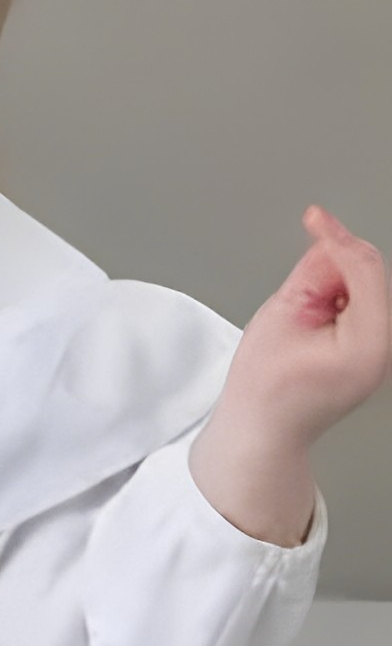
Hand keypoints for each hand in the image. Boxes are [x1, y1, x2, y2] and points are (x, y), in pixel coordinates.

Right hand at [190, 205, 388, 545]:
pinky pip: (363, 303)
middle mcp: (388, 348)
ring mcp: (384, 350)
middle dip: (333, 267)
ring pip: (366, 286)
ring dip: (333, 282)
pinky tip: (313, 316)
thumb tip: (327, 244)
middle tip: (295, 295)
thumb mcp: (280, 317)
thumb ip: (311, 275)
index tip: (315, 216)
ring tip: (300, 316)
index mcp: (372, 343)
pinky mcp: (373, 348)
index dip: (337, 238)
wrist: (265, 429)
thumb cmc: (266, 388)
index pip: (365, 270)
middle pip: (371, 276)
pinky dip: (337, 295)